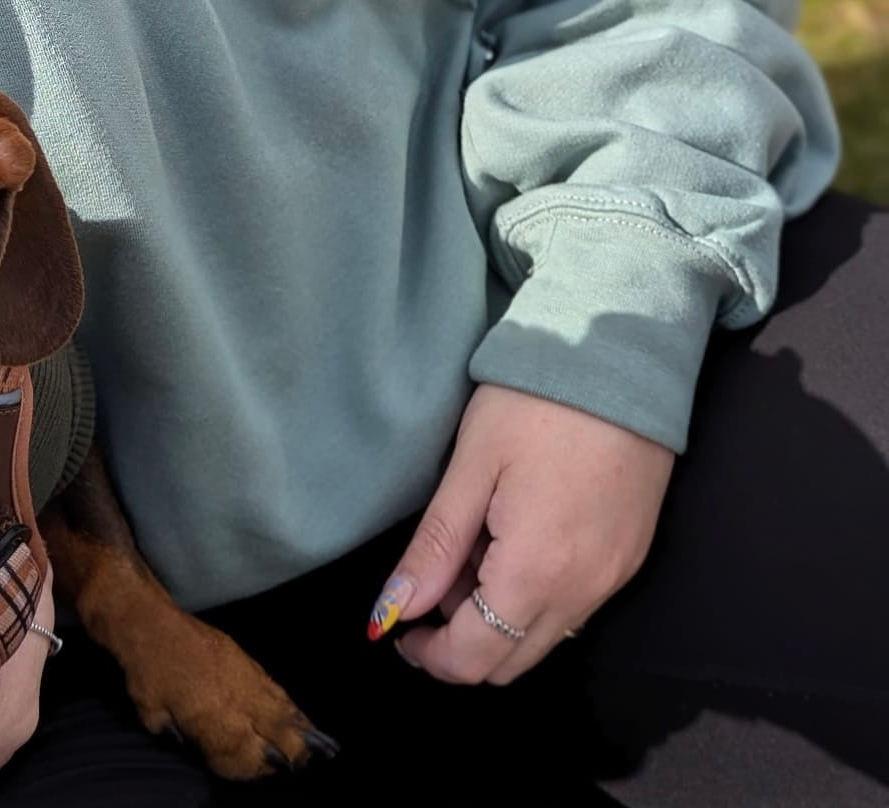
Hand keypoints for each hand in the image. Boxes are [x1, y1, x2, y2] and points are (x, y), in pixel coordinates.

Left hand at [368, 384, 673, 683]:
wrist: (618, 362)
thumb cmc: (535, 403)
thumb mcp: (470, 467)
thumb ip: (435, 548)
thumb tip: (394, 609)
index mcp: (538, 572)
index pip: (476, 657)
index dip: (429, 655)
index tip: (397, 625)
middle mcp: (583, 591)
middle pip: (510, 661)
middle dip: (459, 638)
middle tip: (430, 578)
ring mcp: (613, 578)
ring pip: (541, 636)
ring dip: (495, 615)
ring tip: (470, 544)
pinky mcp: (628, 558)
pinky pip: (572, 606)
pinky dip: (532, 594)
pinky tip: (510, 536)